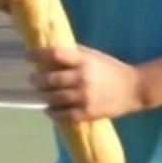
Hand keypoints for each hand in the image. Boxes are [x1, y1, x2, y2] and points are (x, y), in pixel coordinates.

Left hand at [27, 45, 142, 122]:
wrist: (134, 89)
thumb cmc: (111, 69)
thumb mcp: (94, 56)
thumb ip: (75, 53)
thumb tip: (51, 48)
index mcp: (84, 61)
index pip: (55, 54)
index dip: (38, 55)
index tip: (27, 55)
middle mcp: (82, 78)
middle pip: (50, 79)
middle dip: (37, 80)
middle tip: (33, 79)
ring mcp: (84, 97)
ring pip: (53, 98)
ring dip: (42, 96)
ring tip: (40, 93)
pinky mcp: (87, 113)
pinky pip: (62, 115)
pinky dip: (52, 112)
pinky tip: (48, 109)